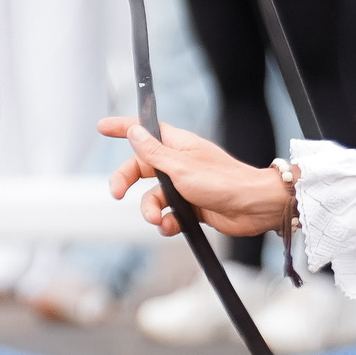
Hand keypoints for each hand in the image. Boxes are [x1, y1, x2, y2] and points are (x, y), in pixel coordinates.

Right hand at [99, 117, 292, 237]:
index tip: (102, 127)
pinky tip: (171, 227)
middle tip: (115, 193)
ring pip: (152, 197)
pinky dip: (166, 222)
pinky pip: (168, 214)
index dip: (123, 128)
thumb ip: (154, 153)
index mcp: (177, 145)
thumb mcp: (181, 167)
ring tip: (157, 220)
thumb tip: (134, 133)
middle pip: (140, 168)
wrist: (254, 208)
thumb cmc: (224, 181)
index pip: (145, 130)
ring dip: (149, 210)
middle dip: (126, 180)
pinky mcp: (191, 207)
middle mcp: (178, 163)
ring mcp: (184, 186)